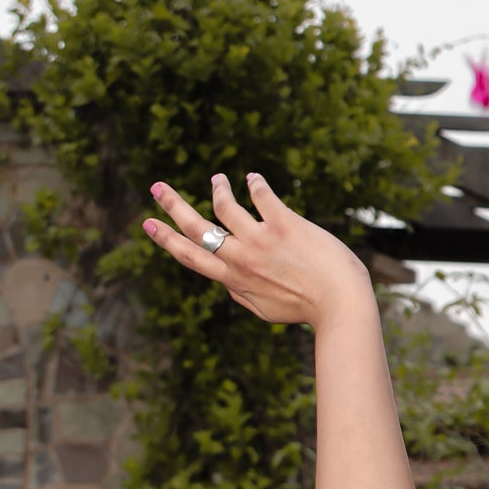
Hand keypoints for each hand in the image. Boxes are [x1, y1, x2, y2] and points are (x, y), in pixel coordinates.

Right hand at [143, 173, 370, 326]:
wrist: (340, 303)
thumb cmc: (307, 308)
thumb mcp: (265, 310)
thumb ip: (242, 295)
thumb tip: (228, 284)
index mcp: (233, 279)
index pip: (190, 256)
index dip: (165, 239)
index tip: (148, 223)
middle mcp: (240, 258)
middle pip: (195, 228)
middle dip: (172, 205)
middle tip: (156, 187)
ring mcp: (260, 240)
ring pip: (224, 205)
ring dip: (218, 188)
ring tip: (218, 179)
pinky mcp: (284, 224)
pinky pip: (261, 196)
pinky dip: (254, 184)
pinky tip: (253, 178)